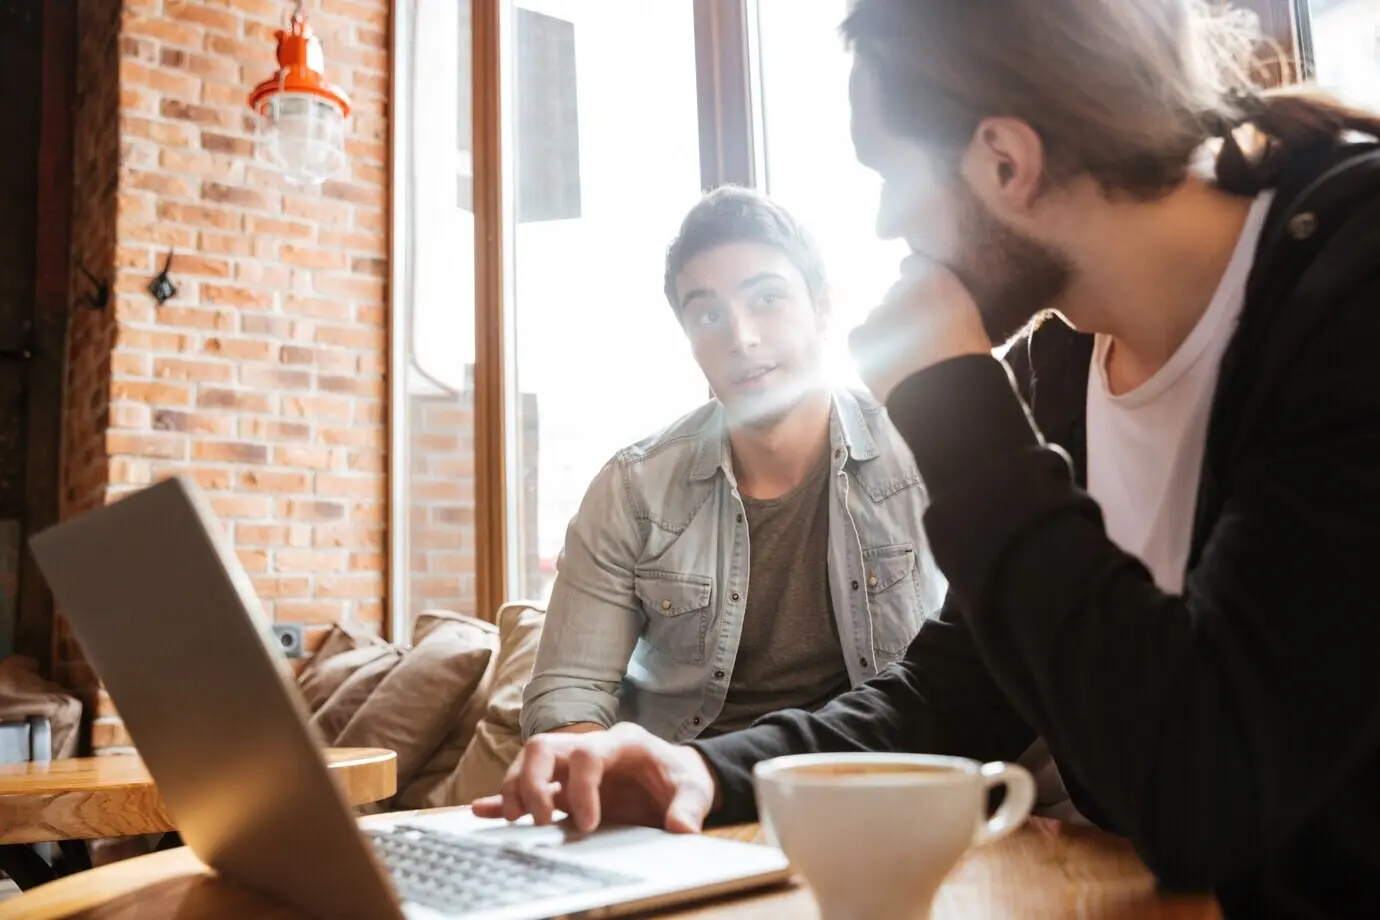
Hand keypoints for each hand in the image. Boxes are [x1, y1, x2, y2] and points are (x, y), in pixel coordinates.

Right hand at [470, 722, 717, 833]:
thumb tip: (682, 828)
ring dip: (515, 790)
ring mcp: (571, 765)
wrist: (676, 778)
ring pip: (528, 763)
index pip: (586, 754)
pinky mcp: (563, 785)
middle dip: (532, 782)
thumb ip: (690, 806)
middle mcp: (589, 747)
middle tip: (540, 821)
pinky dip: (503, 798)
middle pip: (543, 747)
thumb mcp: (696, 790)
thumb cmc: (682, 778)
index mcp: (621, 742)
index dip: (581, 788)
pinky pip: (525, 785)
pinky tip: (482, 811)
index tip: (588, 824)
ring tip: (517, 821)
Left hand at [849, 256, 991, 401]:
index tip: (926, 304)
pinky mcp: (860, 336)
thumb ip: (944, 297)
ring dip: (885, 330)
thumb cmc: (966, 357)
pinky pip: (859, 335)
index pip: (913, 265)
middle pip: (894, 293)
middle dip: (901, 309)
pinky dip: (868, 347)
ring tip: (903, 356)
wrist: (947, 392)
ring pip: (876, 315)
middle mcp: (902, 287)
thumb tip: (925, 294)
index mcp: (935, 277)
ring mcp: (878, 312)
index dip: (918, 286)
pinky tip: (886, 363)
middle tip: (917, 337)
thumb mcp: (966, 315)